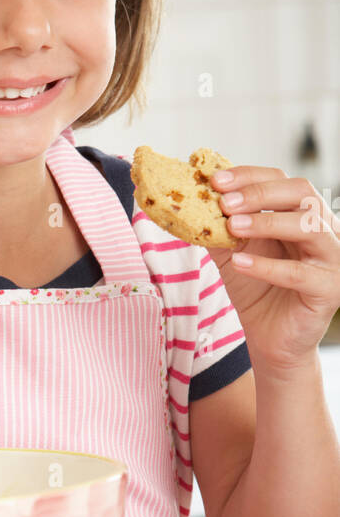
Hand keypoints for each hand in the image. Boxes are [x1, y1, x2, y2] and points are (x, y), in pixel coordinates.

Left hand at [205, 166, 339, 372]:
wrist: (271, 339)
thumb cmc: (255, 290)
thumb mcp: (232, 252)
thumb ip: (218, 226)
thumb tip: (190, 199)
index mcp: (302, 214)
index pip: (283, 180)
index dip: (249, 176)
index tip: (214, 180)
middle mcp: (325, 229)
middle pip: (303, 193)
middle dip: (260, 193)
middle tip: (224, 202)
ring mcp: (332, 259)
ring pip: (309, 226)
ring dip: (267, 222)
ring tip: (232, 226)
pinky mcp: (329, 289)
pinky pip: (299, 273)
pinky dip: (267, 266)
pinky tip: (239, 263)